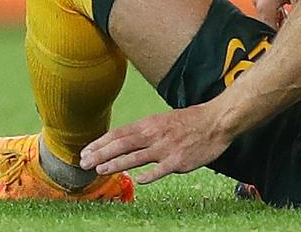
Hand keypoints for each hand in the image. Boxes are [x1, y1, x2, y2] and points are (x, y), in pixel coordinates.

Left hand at [78, 103, 232, 184]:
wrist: (216, 121)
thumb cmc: (190, 122)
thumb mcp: (163, 120)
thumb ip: (145, 132)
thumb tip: (125, 141)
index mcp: (149, 124)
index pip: (118, 134)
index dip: (100, 143)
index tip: (86, 151)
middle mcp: (154, 134)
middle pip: (121, 145)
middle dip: (100, 154)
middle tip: (84, 163)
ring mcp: (165, 148)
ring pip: (135, 157)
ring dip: (115, 164)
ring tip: (99, 170)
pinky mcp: (178, 161)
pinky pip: (159, 170)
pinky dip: (148, 175)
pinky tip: (137, 180)